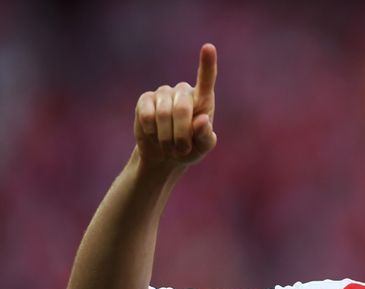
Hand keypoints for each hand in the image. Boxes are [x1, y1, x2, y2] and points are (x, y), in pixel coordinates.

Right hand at [133, 43, 217, 169]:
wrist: (164, 155)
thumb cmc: (190, 149)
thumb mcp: (202, 148)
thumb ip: (206, 137)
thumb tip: (202, 120)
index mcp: (202, 99)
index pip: (206, 79)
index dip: (207, 63)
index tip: (209, 47)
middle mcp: (183, 91)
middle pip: (182, 108)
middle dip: (182, 134)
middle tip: (181, 150)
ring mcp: (163, 93)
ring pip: (163, 114)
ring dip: (167, 137)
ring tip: (170, 146)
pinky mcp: (145, 100)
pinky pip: (147, 115)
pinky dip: (151, 131)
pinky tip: (154, 135)